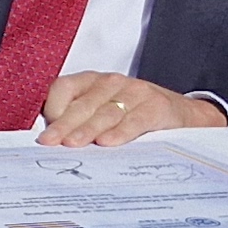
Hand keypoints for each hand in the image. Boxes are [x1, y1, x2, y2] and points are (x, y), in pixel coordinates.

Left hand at [35, 75, 225, 147]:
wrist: (182, 115)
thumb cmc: (133, 116)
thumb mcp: (104, 113)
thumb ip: (79, 122)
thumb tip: (50, 144)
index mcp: (92, 82)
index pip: (64, 88)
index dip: (53, 109)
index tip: (45, 133)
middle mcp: (112, 83)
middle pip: (82, 105)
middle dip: (64, 125)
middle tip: (50, 142)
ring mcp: (136, 92)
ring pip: (106, 113)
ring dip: (87, 130)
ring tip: (73, 144)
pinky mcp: (156, 106)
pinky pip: (135, 120)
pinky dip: (120, 132)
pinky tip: (108, 143)